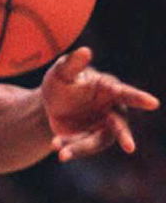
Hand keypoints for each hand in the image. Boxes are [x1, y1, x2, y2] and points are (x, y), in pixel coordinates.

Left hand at [41, 47, 159, 160]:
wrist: (50, 104)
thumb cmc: (62, 82)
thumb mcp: (61, 73)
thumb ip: (72, 64)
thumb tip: (85, 51)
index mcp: (109, 89)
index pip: (126, 93)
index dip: (139, 98)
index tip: (153, 103)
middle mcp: (112, 110)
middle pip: (119, 125)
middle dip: (124, 136)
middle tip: (130, 147)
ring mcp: (103, 127)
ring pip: (98, 141)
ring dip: (81, 147)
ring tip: (61, 151)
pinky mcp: (92, 139)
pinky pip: (83, 146)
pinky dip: (70, 147)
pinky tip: (55, 144)